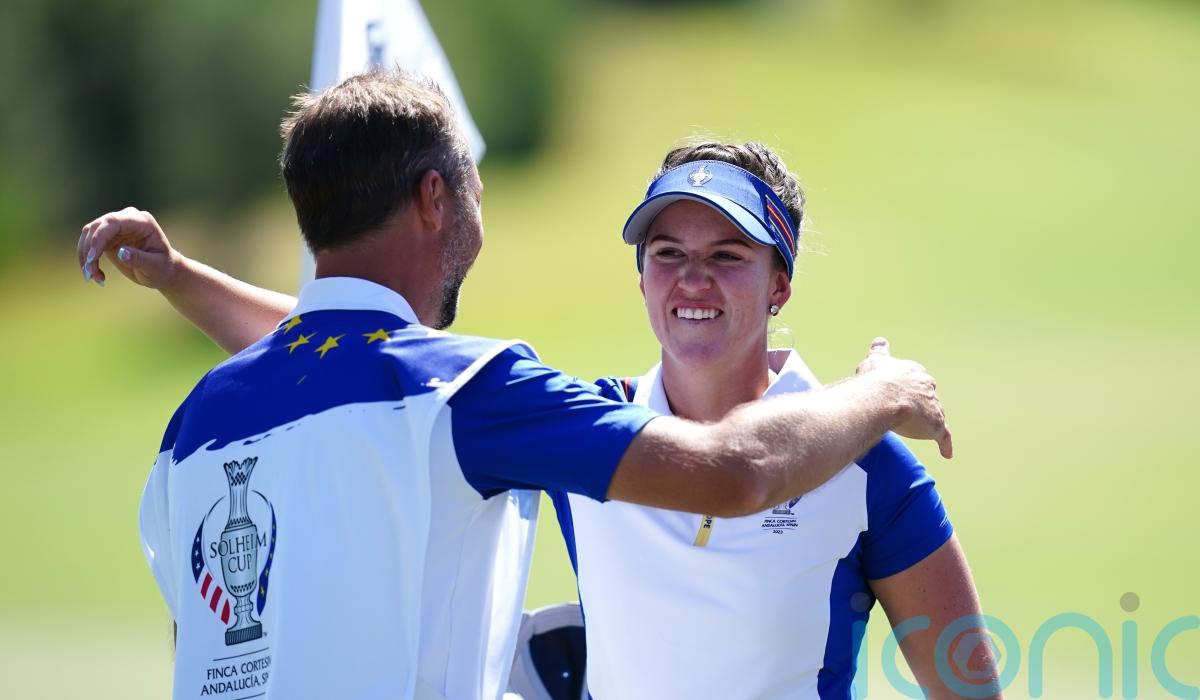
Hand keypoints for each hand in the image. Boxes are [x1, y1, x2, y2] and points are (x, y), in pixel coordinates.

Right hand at [77, 207, 182, 288]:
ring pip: (88, 235)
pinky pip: (89, 244)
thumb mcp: (155, 267)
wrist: (162, 271)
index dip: (99, 237)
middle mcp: (126, 219)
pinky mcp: (107, 237)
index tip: (93, 258)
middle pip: (97, 227)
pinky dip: (87, 260)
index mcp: (142, 221)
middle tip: (90, 274)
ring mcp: (115, 227)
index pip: (113, 222)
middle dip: (89, 250)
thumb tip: (121, 252)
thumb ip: (139, 259)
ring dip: (85, 256)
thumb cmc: (162, 268)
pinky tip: (96, 275)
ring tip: (93, 277)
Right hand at [856, 337, 953, 458]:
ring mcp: (933, 406)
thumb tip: (880, 341)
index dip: (910, 385)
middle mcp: (927, 387)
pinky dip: (945, 445)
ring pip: (935, 414)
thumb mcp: (875, 360)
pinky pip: (943, 436)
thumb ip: (879, 351)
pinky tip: (947, 454)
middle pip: (928, 396)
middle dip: (922, 401)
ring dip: (930, 421)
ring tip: (924, 429)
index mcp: (913, 372)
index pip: (916, 378)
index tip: (906, 389)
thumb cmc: (875, 379)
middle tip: (913, 410)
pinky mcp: (935, 426)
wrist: (883, 396)